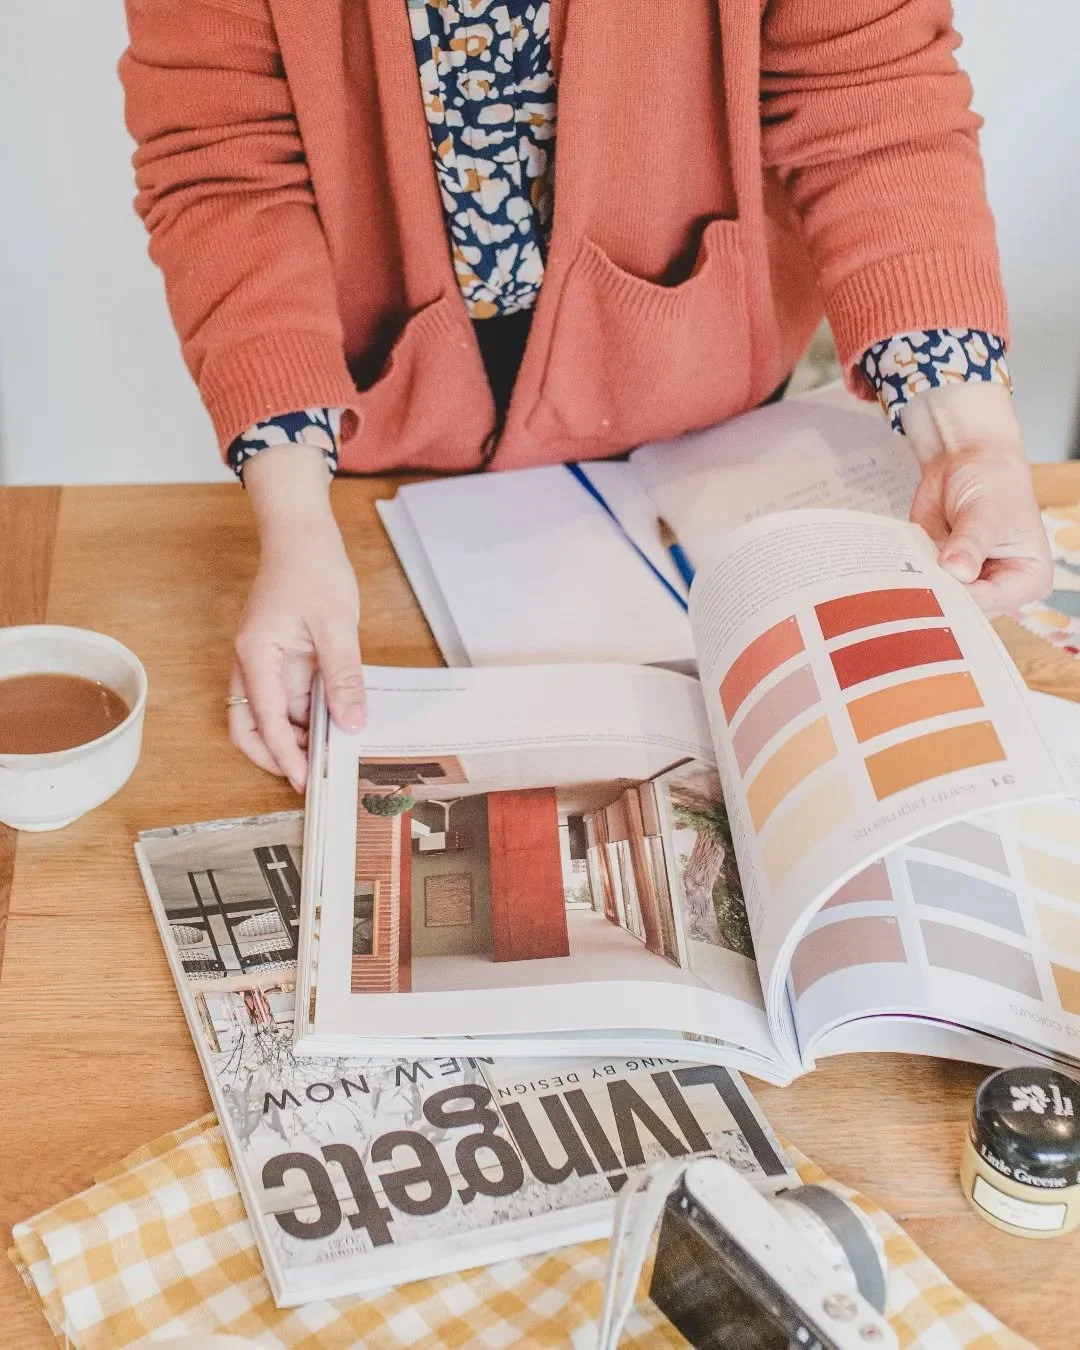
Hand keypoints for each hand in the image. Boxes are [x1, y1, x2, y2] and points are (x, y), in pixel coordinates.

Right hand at [229, 445, 365, 790]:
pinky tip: (333, 722)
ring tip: (332, 752)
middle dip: (276, 755)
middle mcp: (252, 662)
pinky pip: (286, 695)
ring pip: (269, 714)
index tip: (305, 781)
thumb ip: (343, 677)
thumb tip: (351, 723)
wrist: (301, 531)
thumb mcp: (337, 625)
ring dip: (294, 736)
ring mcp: (264, 660)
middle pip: (250, 725)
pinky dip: (305, 714)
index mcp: (256, 654)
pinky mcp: (279, 656)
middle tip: (314, 775)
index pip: (264, 718)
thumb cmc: (313, 567)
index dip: (284, 754)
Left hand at [902, 382, 1051, 616]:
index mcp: (1029, 578)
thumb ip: (969, 544)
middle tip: (910, 586)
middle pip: (965, 608)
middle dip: (938, 596)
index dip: (961, 597)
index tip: (934, 587)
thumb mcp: (985, 513)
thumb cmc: (993, 483)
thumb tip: (956, 571)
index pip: (991, 601)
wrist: (968, 461)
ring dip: (920, 590)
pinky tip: (893, 572)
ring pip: (940, 601)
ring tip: (900, 577)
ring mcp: (968, 583)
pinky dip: (908, 579)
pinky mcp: (942, 574)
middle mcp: (1000, 587)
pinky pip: (922, 586)